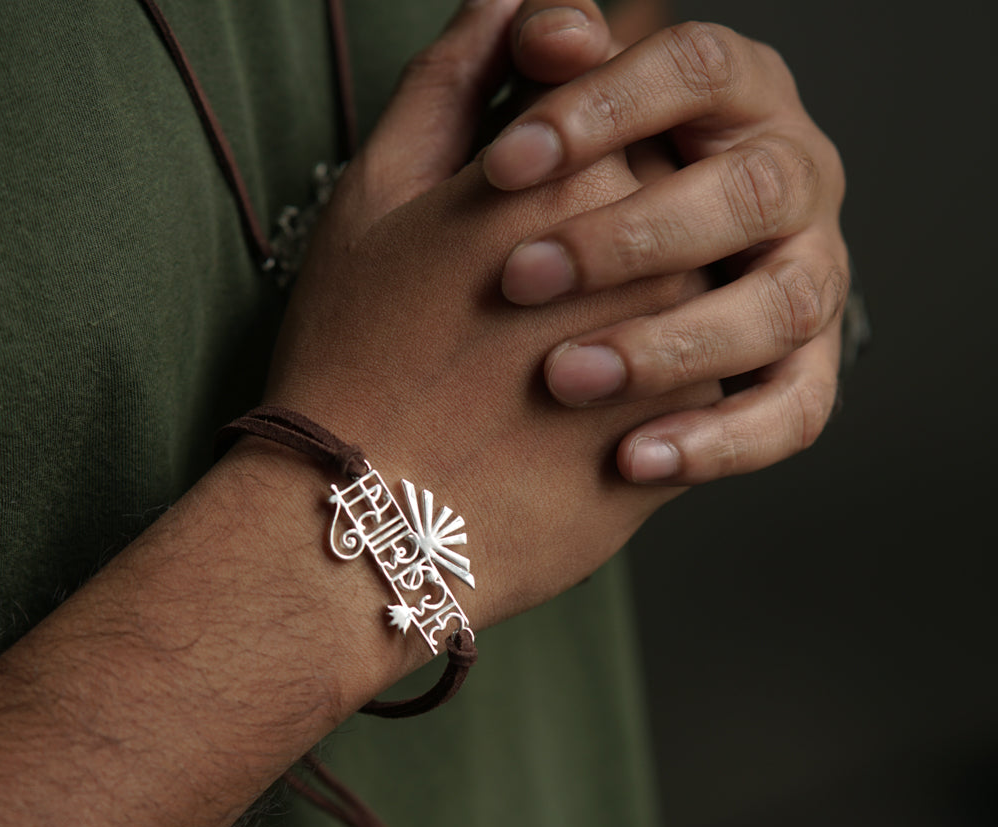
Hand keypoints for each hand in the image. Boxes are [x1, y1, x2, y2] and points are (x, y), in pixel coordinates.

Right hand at [255, 0, 722, 630]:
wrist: (370, 522)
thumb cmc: (353, 360)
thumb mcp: (375, 197)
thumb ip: (454, 81)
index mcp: (573, 176)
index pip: (613, 114)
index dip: (564, 152)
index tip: (513, 198)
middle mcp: (649, 251)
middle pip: (662, 200)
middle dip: (602, 231)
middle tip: (515, 298)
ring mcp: (680, 346)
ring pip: (687, 292)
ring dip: (631, 312)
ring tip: (530, 362)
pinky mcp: (686, 434)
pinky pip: (697, 383)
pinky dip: (647, 387)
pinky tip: (559, 415)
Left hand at [487, 3, 848, 484]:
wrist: (543, 356)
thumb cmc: (506, 244)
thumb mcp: (492, 166)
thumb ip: (504, 80)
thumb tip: (538, 17)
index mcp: (721, 105)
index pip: (694, 69)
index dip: (605, 106)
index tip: (502, 164)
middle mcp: (784, 182)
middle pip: (753, 186)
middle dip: (633, 235)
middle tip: (519, 280)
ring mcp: (802, 281)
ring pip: (781, 303)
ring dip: (673, 344)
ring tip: (564, 381)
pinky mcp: (799, 377)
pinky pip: (792, 413)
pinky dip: (719, 440)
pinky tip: (631, 460)